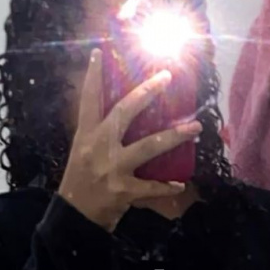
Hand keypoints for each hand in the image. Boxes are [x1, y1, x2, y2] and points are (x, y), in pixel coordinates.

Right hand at [59, 48, 200, 231]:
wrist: (73, 217)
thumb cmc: (80, 182)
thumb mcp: (82, 153)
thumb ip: (99, 134)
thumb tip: (123, 114)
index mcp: (85, 135)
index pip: (88, 100)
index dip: (93, 75)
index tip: (100, 52)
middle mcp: (98, 147)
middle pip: (124, 112)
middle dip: (147, 92)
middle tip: (166, 77)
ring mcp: (111, 168)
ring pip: (148, 146)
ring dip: (175, 136)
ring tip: (196, 128)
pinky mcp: (123, 190)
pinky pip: (151, 187)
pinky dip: (166, 186)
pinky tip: (180, 184)